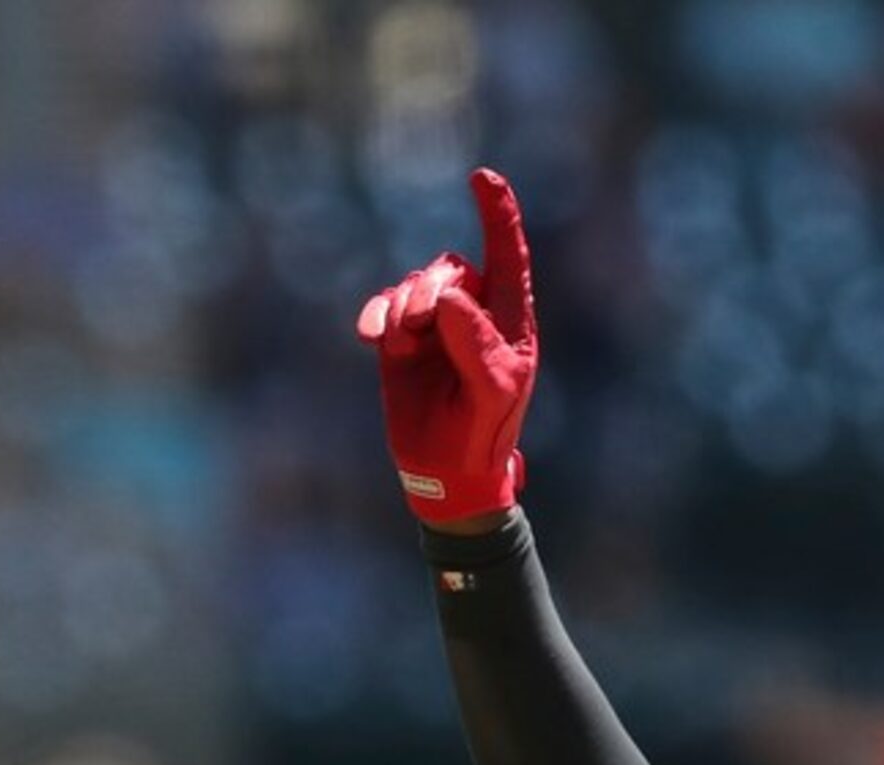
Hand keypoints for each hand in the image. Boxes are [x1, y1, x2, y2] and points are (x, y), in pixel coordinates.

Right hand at [356, 168, 536, 524]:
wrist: (446, 468)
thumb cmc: (483, 431)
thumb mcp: (491, 391)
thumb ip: (474, 343)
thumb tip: (450, 296)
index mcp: (509, 320)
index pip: (507, 256)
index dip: (497, 215)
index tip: (483, 177)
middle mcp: (474, 313)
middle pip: (449, 269)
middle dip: (428, 291)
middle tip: (419, 329)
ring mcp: (436, 324)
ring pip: (414, 285)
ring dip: (403, 309)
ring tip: (402, 345)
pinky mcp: (402, 338)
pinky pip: (384, 306)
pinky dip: (378, 316)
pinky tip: (373, 338)